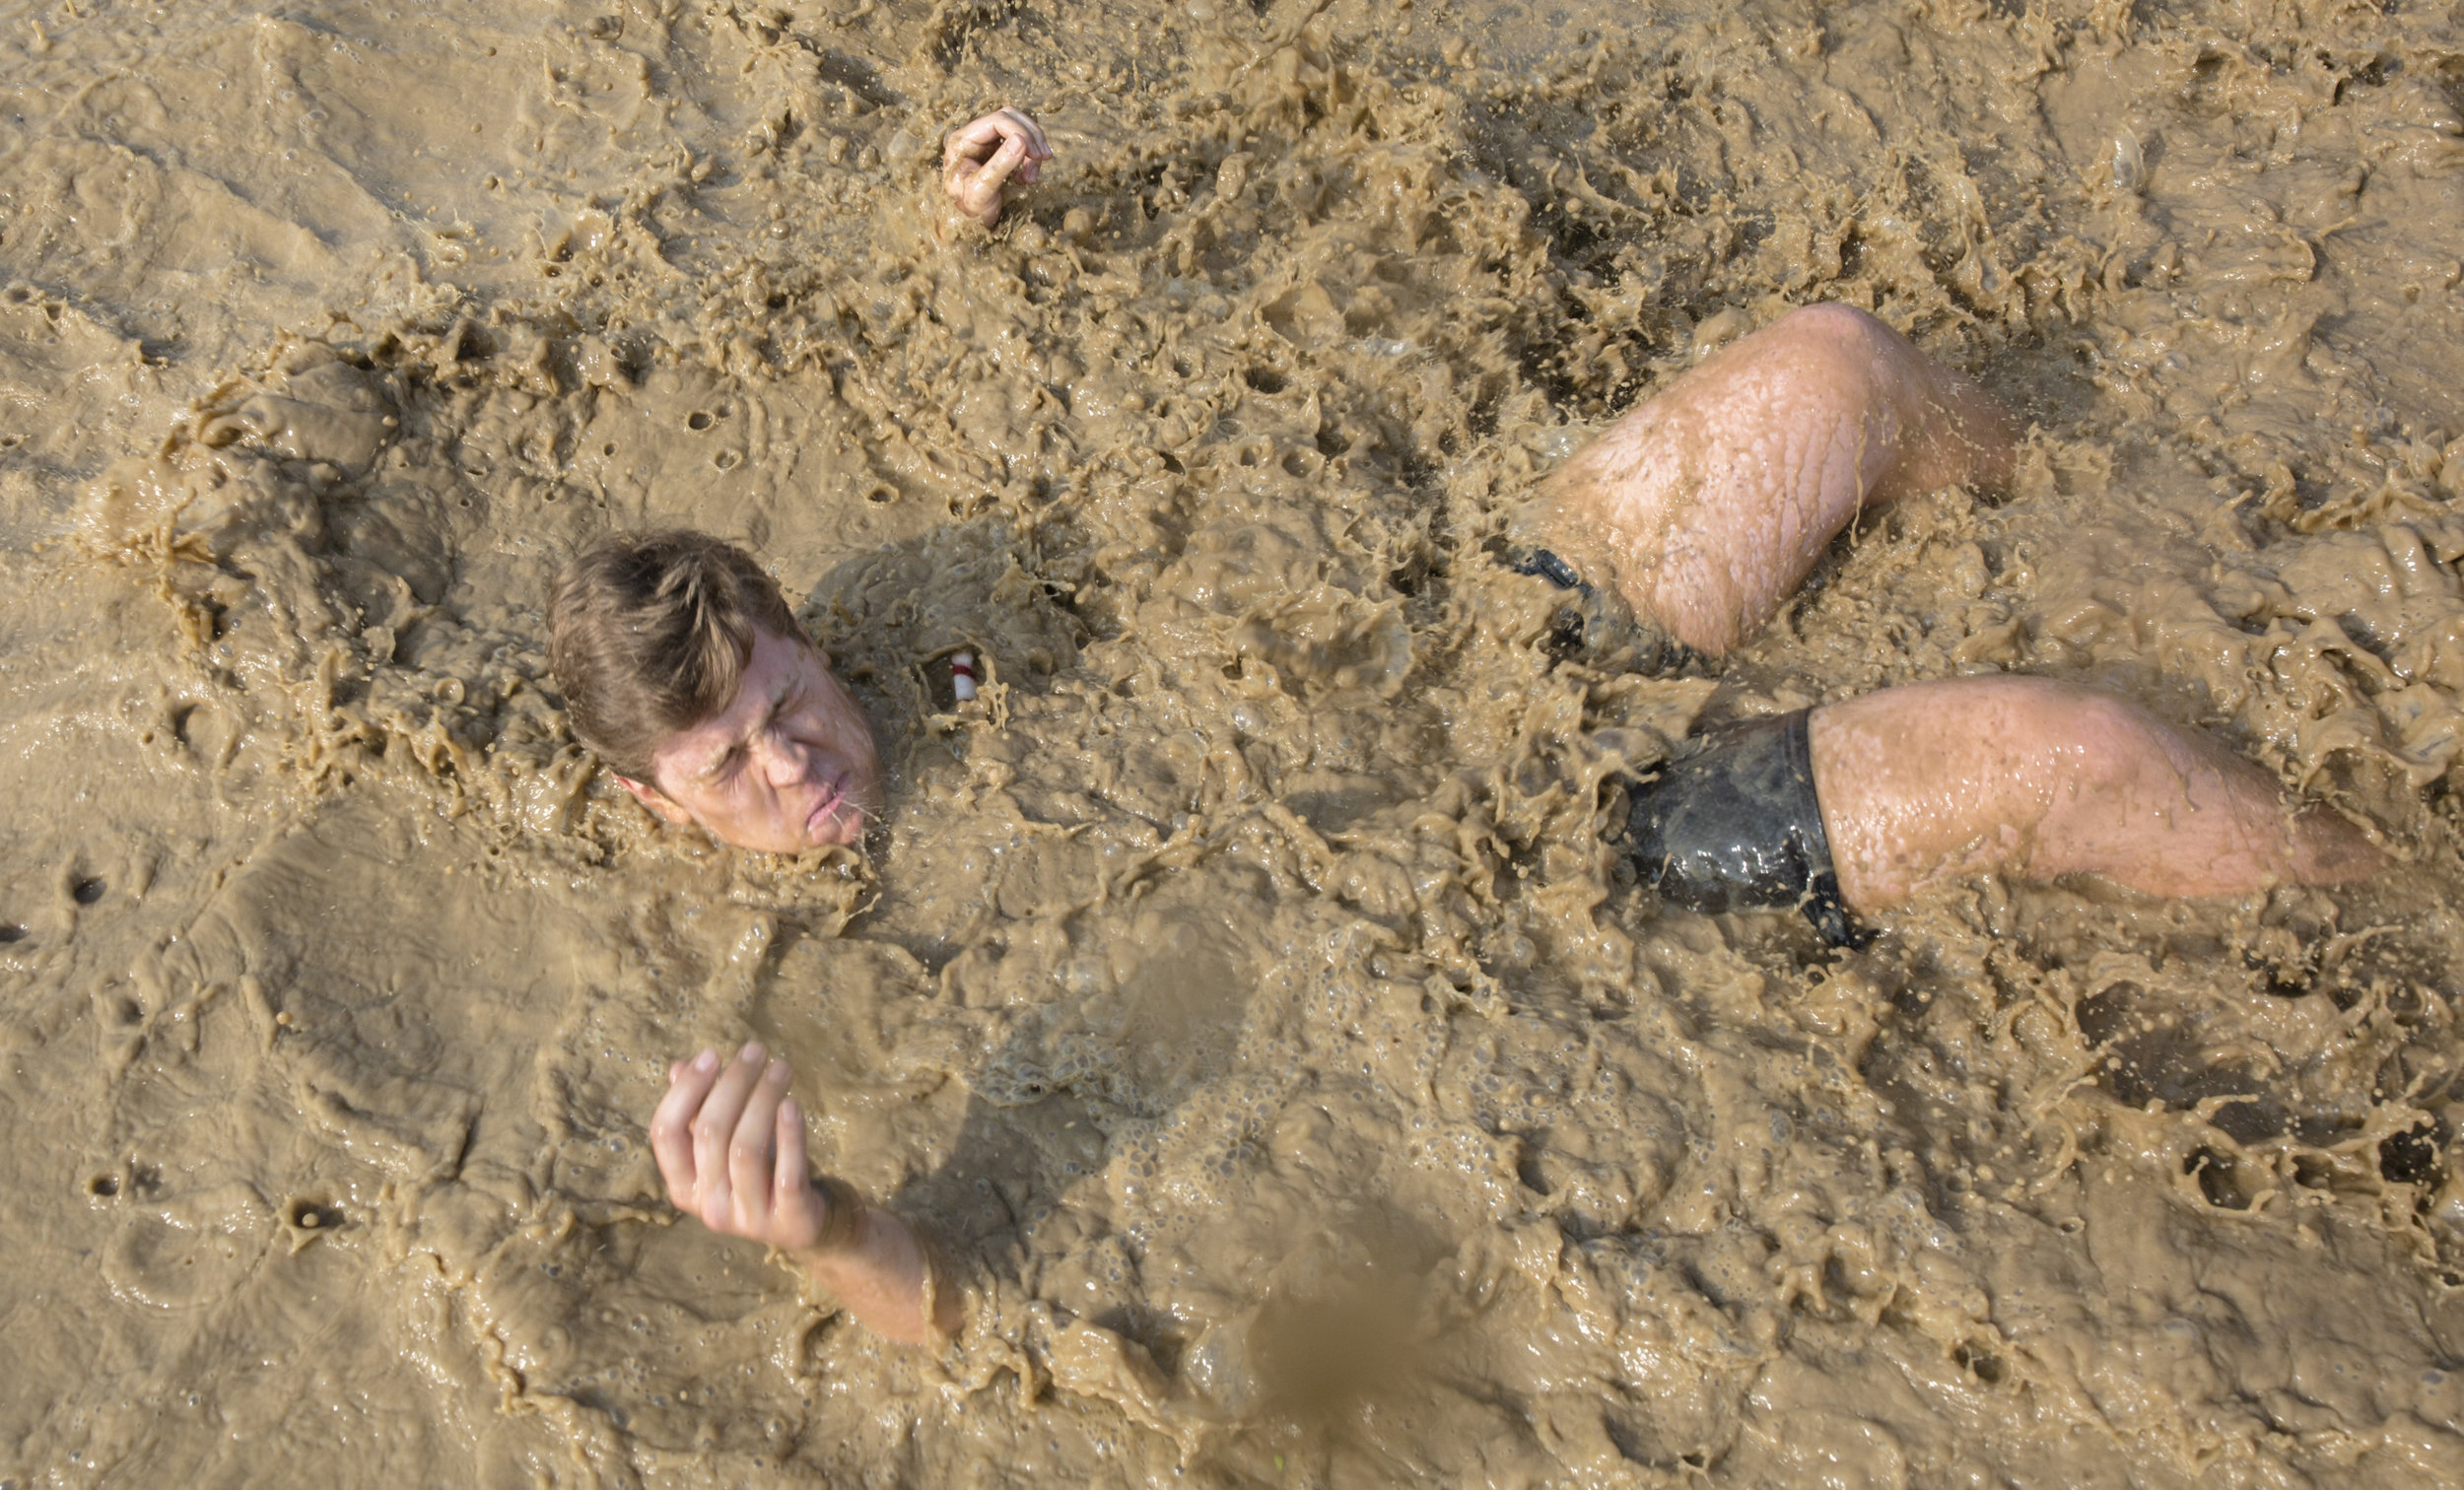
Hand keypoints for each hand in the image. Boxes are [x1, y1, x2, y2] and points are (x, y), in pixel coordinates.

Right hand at [650, 1043, 844, 1255]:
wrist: (804, 1222)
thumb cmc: (759, 1173)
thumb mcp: (727, 1143)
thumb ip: (700, 1110)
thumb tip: (679, 1067)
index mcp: (683, 1186)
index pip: (665, 1133)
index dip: (686, 1090)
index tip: (711, 1054)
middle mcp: (708, 1206)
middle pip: (710, 1133)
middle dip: (733, 1083)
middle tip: (756, 1051)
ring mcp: (747, 1218)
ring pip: (745, 1148)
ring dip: (763, 1099)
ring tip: (780, 1067)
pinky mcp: (788, 1220)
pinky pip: (786, 1172)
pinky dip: (790, 1136)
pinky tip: (792, 1104)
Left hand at [942, 107, 1051, 227]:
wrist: (968, 225)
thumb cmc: (968, 211)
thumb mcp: (981, 192)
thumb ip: (998, 166)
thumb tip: (1021, 141)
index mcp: (963, 140)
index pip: (998, 120)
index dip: (1021, 132)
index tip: (1035, 155)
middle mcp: (975, 136)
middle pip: (1011, 118)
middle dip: (1031, 137)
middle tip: (1043, 159)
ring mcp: (987, 142)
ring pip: (1020, 129)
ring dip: (1033, 150)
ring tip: (1031, 178)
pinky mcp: (999, 151)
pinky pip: (1023, 144)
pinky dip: (1031, 159)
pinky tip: (1027, 178)